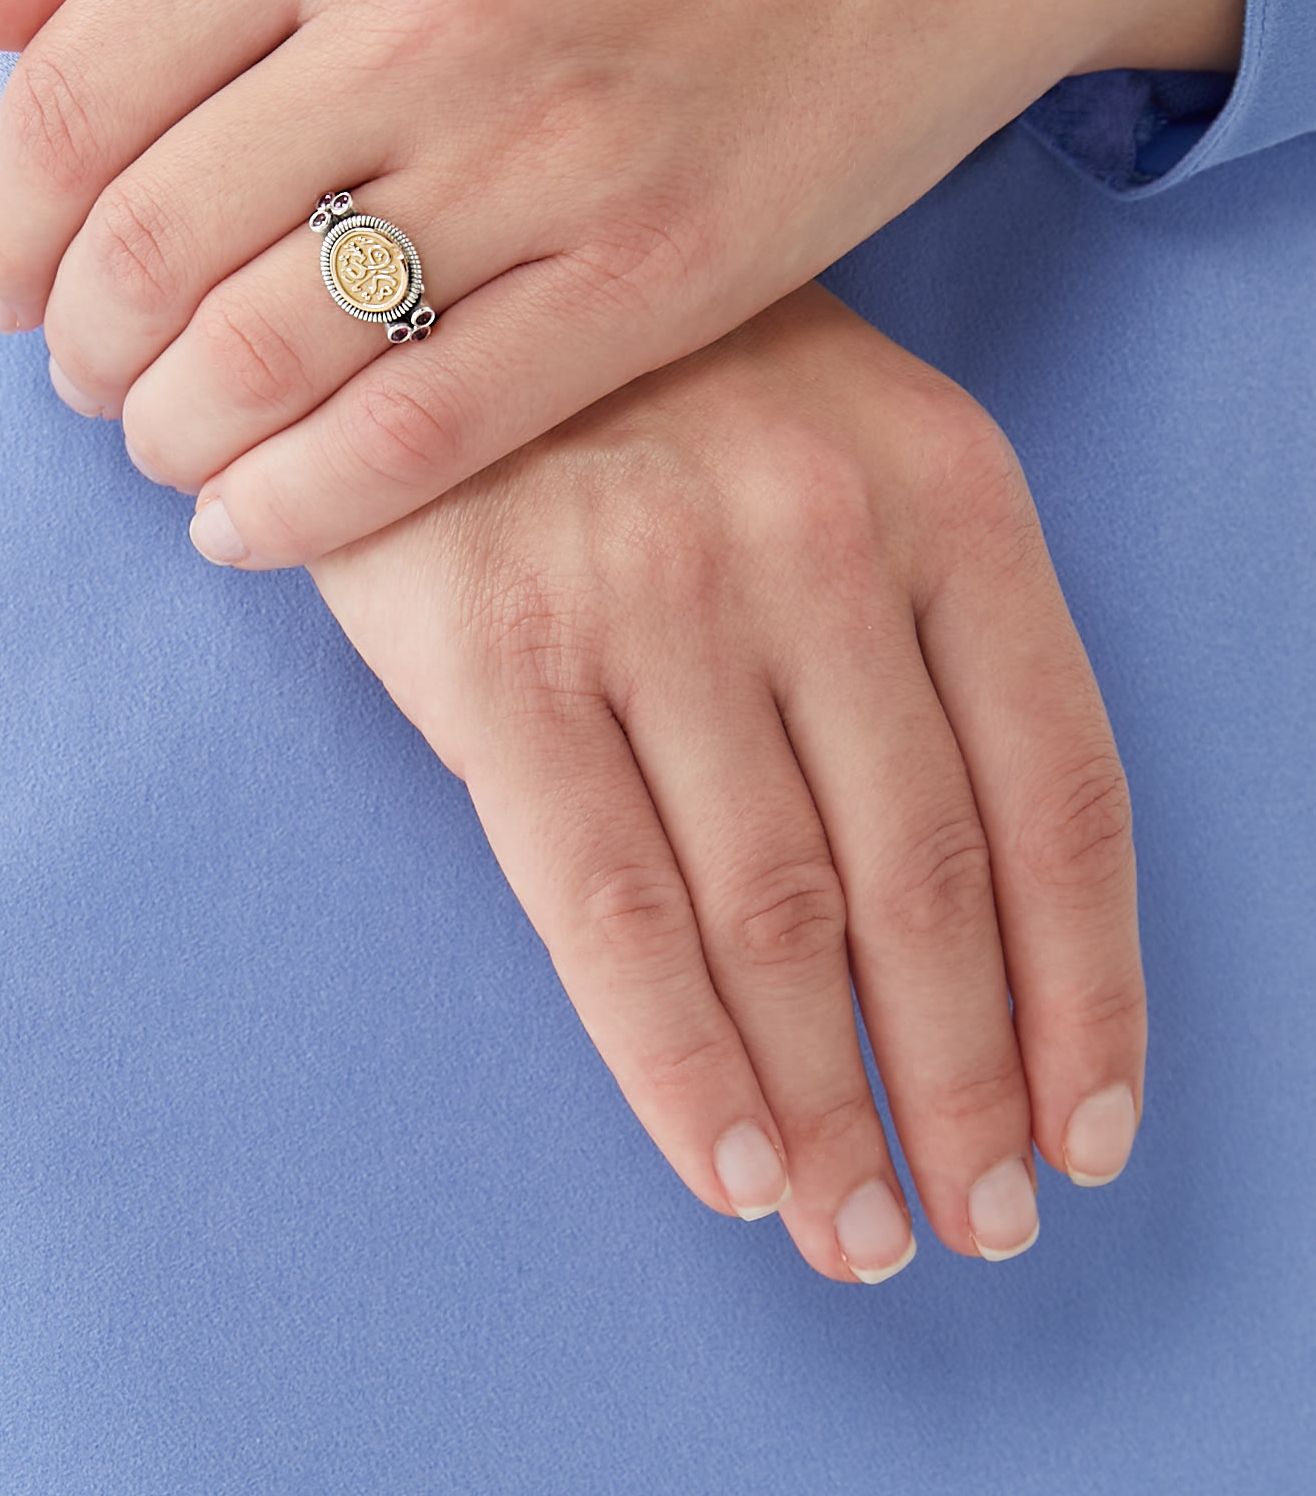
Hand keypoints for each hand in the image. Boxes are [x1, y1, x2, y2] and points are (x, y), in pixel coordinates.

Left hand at [0, 0, 1244, 566]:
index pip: (70, 91)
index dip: (1, 224)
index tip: (9, 286)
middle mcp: (426, 1)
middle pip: (145, 243)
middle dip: (77, 352)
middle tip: (88, 383)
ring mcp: (551, 143)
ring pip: (267, 356)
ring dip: (172, 438)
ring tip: (171, 446)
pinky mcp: (660, 268)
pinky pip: (422, 434)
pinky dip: (301, 507)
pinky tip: (257, 520)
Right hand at [306, 284, 1144, 1281]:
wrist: (406, 265)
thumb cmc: (643, 384)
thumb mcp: (838, 441)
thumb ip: (921, 633)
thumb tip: (987, 929)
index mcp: (944, 487)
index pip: (1061, 789)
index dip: (1088, 991)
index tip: (1087, 1131)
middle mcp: (815, 535)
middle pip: (930, 879)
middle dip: (961, 1084)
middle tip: (975, 1224)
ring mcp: (654, 590)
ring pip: (779, 915)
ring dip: (832, 1107)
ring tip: (857, 1230)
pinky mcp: (497, 649)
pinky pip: (610, 908)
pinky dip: (681, 1062)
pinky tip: (728, 1167)